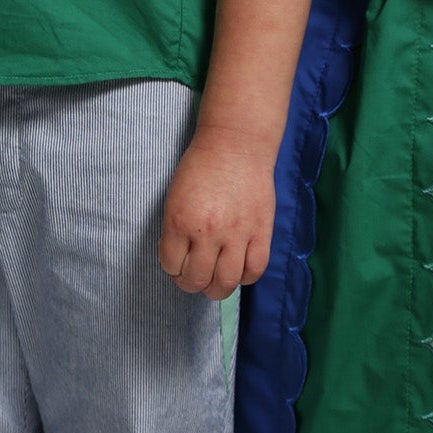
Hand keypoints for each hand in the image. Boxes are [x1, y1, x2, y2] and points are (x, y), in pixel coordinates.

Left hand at [158, 126, 276, 297]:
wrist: (236, 143)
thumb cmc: (201, 165)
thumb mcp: (175, 197)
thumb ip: (175, 230)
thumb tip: (180, 260)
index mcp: (180, 221)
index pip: (171, 265)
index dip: (172, 267)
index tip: (177, 262)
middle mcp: (208, 232)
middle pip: (196, 280)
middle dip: (191, 283)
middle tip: (194, 274)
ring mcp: (237, 233)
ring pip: (226, 282)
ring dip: (217, 288)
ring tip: (215, 280)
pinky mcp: (261, 231)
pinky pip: (255, 270)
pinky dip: (245, 277)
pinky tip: (239, 269)